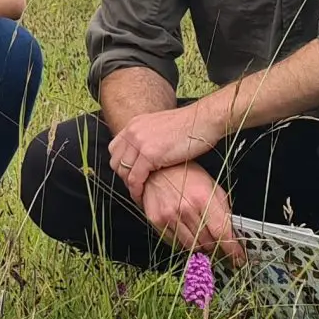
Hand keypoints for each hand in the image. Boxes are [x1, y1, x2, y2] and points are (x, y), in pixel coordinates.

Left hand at [108, 97, 227, 200]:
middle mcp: (133, 132)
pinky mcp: (149, 154)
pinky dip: (137, 191)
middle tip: (136, 187)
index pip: (115, 149)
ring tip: (140, 195)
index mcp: (134, 124)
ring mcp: (139, 142)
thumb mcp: (162, 128)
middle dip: (124, 177)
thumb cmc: (191, 126)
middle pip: (116, 161)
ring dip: (130, 186)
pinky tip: (143, 197)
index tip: (131, 176)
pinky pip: (135, 179)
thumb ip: (150, 138)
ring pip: (124, 172)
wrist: (204, 120)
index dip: (121, 165)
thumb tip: (147, 154)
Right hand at [139, 163, 240, 260]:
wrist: (157, 169)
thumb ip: (223, 209)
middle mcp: (186, 208)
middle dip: (216, 246)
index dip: (232, 249)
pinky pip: (175, 243)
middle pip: (208, 242)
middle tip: (218, 243)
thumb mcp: (212, 185)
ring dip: (200, 246)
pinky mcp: (157, 221)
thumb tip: (232, 232)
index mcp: (204, 198)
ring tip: (201, 235)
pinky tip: (186, 231)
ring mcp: (170, 216)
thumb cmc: (187, 175)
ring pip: (192, 246)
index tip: (238, 259)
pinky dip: (184, 242)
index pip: (222, 232)